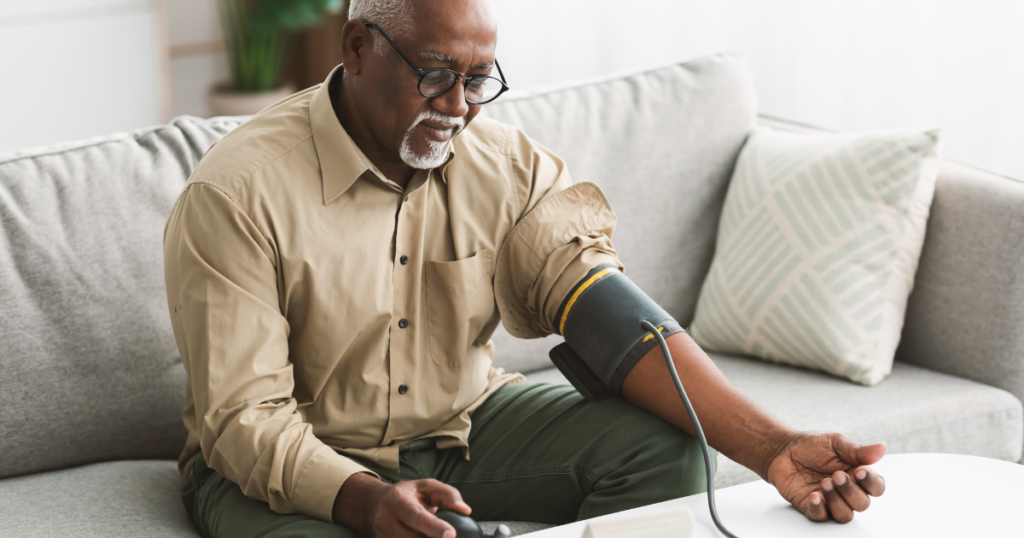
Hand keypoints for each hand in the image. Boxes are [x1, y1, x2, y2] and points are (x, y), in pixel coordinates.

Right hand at [333, 473, 471, 536]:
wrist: (376, 504)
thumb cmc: (407, 495)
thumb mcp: (427, 486)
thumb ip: (447, 494)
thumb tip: (465, 510)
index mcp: (398, 501)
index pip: (417, 517)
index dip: (434, 527)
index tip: (451, 534)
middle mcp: (386, 520)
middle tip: (448, 536)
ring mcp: (382, 536)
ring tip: (434, 533)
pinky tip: (425, 536)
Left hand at [765, 432, 886, 522]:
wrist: (782, 450)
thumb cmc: (811, 446)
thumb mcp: (834, 442)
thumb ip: (857, 450)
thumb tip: (881, 448)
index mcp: (857, 475)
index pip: (876, 487)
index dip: (871, 483)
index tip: (859, 471)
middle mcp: (846, 491)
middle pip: (862, 504)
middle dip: (851, 491)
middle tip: (836, 475)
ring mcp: (830, 501)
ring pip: (845, 515)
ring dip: (837, 501)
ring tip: (824, 483)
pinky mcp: (812, 507)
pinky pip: (821, 517)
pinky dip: (819, 508)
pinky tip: (814, 495)